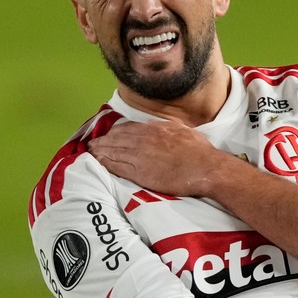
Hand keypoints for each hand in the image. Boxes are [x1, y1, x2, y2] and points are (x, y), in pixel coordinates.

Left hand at [88, 120, 231, 196]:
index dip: (116, 132)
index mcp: (154, 129)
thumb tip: (155, 125)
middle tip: (93, 144)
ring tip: (91, 152)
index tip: (109, 135)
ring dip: (100, 151)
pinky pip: (117, 166)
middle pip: (116, 138)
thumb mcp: (182, 130)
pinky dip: (106, 163)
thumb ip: (166, 127)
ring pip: (113, 151)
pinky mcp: (140, 172)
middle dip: (103, 141)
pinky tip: (99, 162)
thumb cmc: (199, 152)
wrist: (205, 168)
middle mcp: (144, 140)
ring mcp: (140, 156)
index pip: (128, 128)